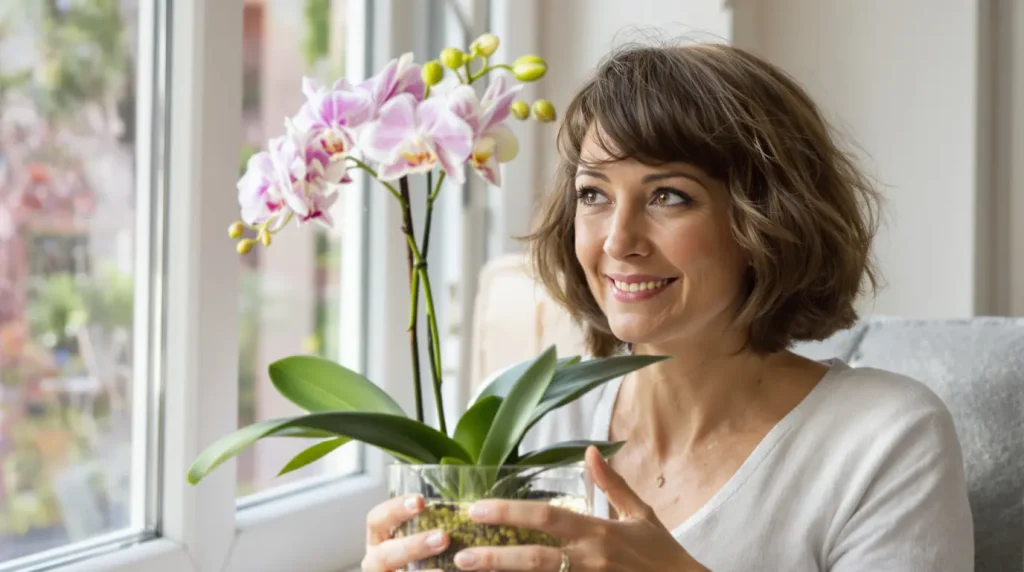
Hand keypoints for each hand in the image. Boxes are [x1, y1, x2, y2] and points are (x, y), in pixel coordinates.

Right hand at [362, 494, 449, 571]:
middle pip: (385, 554)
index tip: (420, 501)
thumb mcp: (419, 540)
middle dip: (413, 546)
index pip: (377, 520)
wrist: (430, 569)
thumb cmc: (421, 556)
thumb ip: (432, 528)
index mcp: (379, 541)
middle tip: (443, 537)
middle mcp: (375, 562)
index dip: (395, 509)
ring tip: (444, 570)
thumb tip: (468, 511)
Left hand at [451, 447, 707, 570]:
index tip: (477, 509)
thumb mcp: (641, 515)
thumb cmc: (664, 555)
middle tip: (459, 554)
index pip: (547, 518)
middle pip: (535, 558)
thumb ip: (612, 484)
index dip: (510, 513)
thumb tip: (590, 451)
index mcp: (599, 532)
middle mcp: (592, 560)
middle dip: (495, 556)